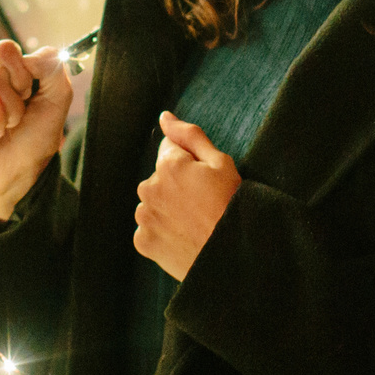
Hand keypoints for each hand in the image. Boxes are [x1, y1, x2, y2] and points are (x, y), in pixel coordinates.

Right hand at [0, 39, 70, 223]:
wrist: (21, 171)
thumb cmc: (35, 135)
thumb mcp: (58, 97)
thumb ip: (52, 66)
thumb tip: (28, 57)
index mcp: (4, 67)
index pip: (5, 50)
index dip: (20, 75)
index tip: (28, 95)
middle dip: (12, 103)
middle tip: (14, 121)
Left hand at [135, 112, 241, 282]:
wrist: (230, 257)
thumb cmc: (231, 207)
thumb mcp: (221, 163)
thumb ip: (189, 135)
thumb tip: (165, 116)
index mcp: (168, 165)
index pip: (170, 150)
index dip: (191, 163)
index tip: (205, 180)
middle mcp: (148, 188)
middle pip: (160, 177)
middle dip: (177, 184)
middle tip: (204, 204)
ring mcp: (144, 217)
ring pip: (153, 202)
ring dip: (168, 207)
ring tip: (195, 222)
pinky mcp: (143, 241)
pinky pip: (149, 228)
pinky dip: (163, 231)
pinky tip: (184, 236)